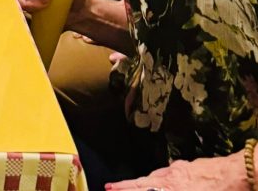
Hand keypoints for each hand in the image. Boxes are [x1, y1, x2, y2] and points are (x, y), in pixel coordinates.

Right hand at [105, 153, 251, 190]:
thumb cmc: (224, 190)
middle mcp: (174, 174)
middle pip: (147, 180)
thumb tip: (156, 179)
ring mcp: (183, 168)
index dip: (125, 188)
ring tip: (139, 186)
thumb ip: (171, 190)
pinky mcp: (193, 165)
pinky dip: (165, 178)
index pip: (142, 187)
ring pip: (160, 176)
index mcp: (174, 186)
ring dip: (148, 182)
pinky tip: (169, 181)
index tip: (109, 188)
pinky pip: (173, 172)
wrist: (245, 172)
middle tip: (114, 187)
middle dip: (130, 185)